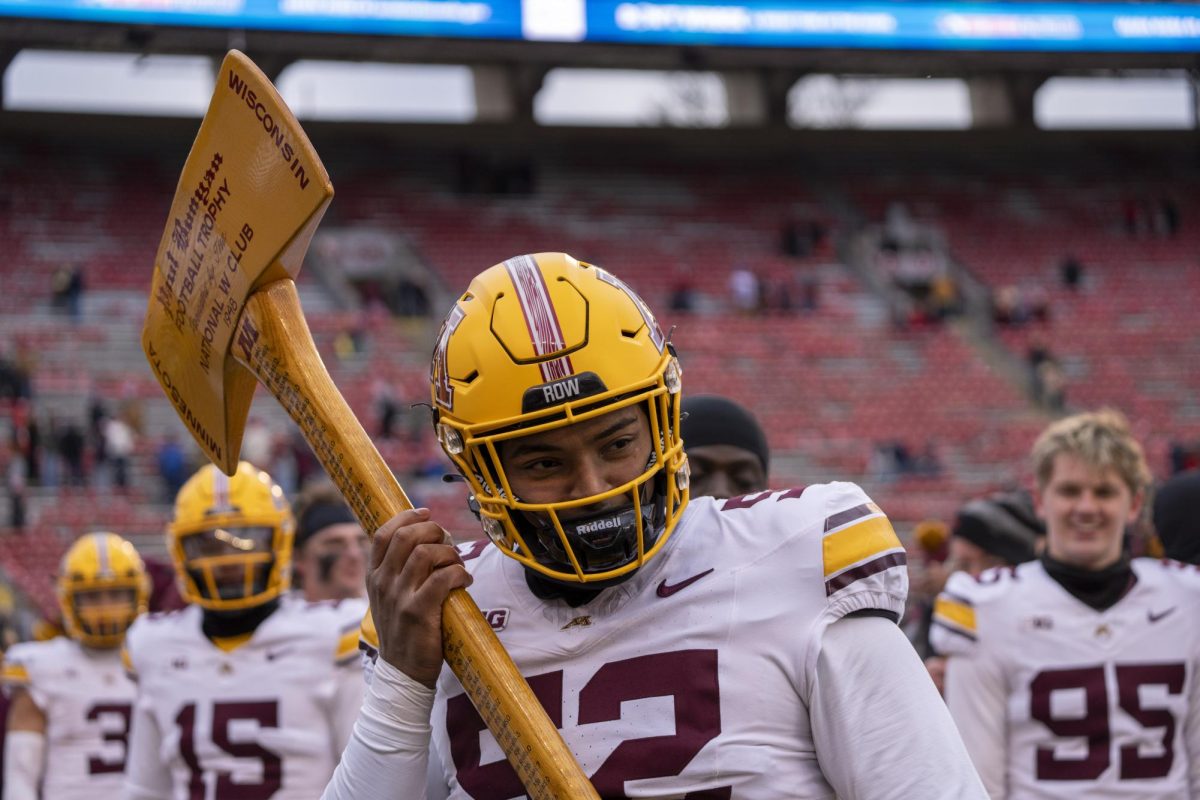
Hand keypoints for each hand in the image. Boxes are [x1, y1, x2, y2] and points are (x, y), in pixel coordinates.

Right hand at [367, 508, 472, 687]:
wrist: (402, 672)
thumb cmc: (404, 631)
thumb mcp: (389, 599)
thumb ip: (398, 572)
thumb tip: (425, 541)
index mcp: (374, 577)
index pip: (383, 533)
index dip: (407, 517)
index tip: (426, 513)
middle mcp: (383, 583)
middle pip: (406, 536)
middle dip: (433, 530)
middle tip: (447, 541)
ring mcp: (398, 597)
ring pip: (425, 553)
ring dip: (449, 553)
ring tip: (457, 565)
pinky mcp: (418, 612)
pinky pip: (442, 578)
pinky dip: (459, 573)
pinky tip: (465, 582)